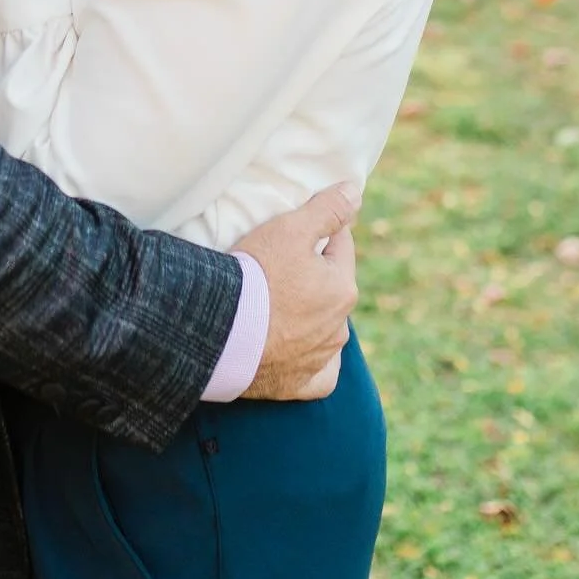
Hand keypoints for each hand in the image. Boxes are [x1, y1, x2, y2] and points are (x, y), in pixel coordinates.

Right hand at [235, 182, 360, 400]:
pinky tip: (293, 351)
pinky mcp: (301, 385)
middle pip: (330, 288)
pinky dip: (308, 362)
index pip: (339, 246)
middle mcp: (340, 326)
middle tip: (274, 267)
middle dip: (312, 276)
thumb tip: (356, 193)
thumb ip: (328, 209)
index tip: (291, 231)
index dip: (316, 232)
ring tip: (274, 306)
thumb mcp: (291, 229)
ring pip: (324, 329)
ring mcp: (321, 358)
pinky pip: (317, 374)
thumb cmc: (256, 275)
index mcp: (343, 287)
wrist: (221, 333)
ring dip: (308, 316)